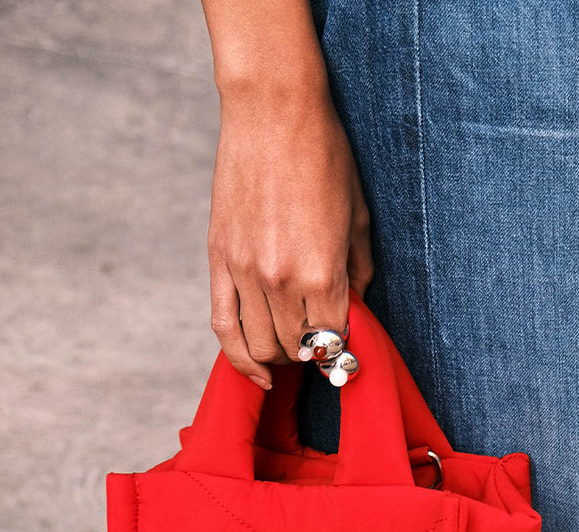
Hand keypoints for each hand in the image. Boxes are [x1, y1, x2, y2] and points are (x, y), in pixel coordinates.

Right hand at [206, 84, 373, 388]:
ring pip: (261, 345)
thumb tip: (355, 311)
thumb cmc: (325, 157)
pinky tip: (256, 373)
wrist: (272, 112)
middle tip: (322, 347)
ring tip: (293, 351)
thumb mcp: (359, 219)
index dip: (344, 352)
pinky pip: (223, 325)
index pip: (334, 340)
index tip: (348, 353)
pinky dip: (238, 357)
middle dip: (313, 356)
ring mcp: (246, 273)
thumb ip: (359, 274)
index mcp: (323, 275)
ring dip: (280, 357)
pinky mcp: (219, 260)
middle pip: (297, 349)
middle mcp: (282, 282)